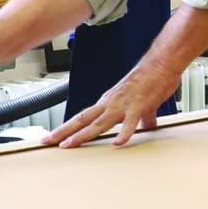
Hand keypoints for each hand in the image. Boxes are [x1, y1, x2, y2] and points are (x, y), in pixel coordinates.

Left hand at [41, 62, 180, 148]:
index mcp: (108, 102)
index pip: (82, 117)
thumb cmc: (151, 78)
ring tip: (68, 145)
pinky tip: (116, 144)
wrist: (161, 63)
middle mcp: (110, 103)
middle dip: (62, 132)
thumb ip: (142, 118)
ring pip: (98, 123)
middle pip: (81, 120)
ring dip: (82, 134)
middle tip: (46, 142)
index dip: (67, 128)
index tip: (54, 137)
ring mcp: (122, 105)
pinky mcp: (139, 107)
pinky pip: (129, 123)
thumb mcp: (143, 102)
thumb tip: (146, 127)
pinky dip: (123, 134)